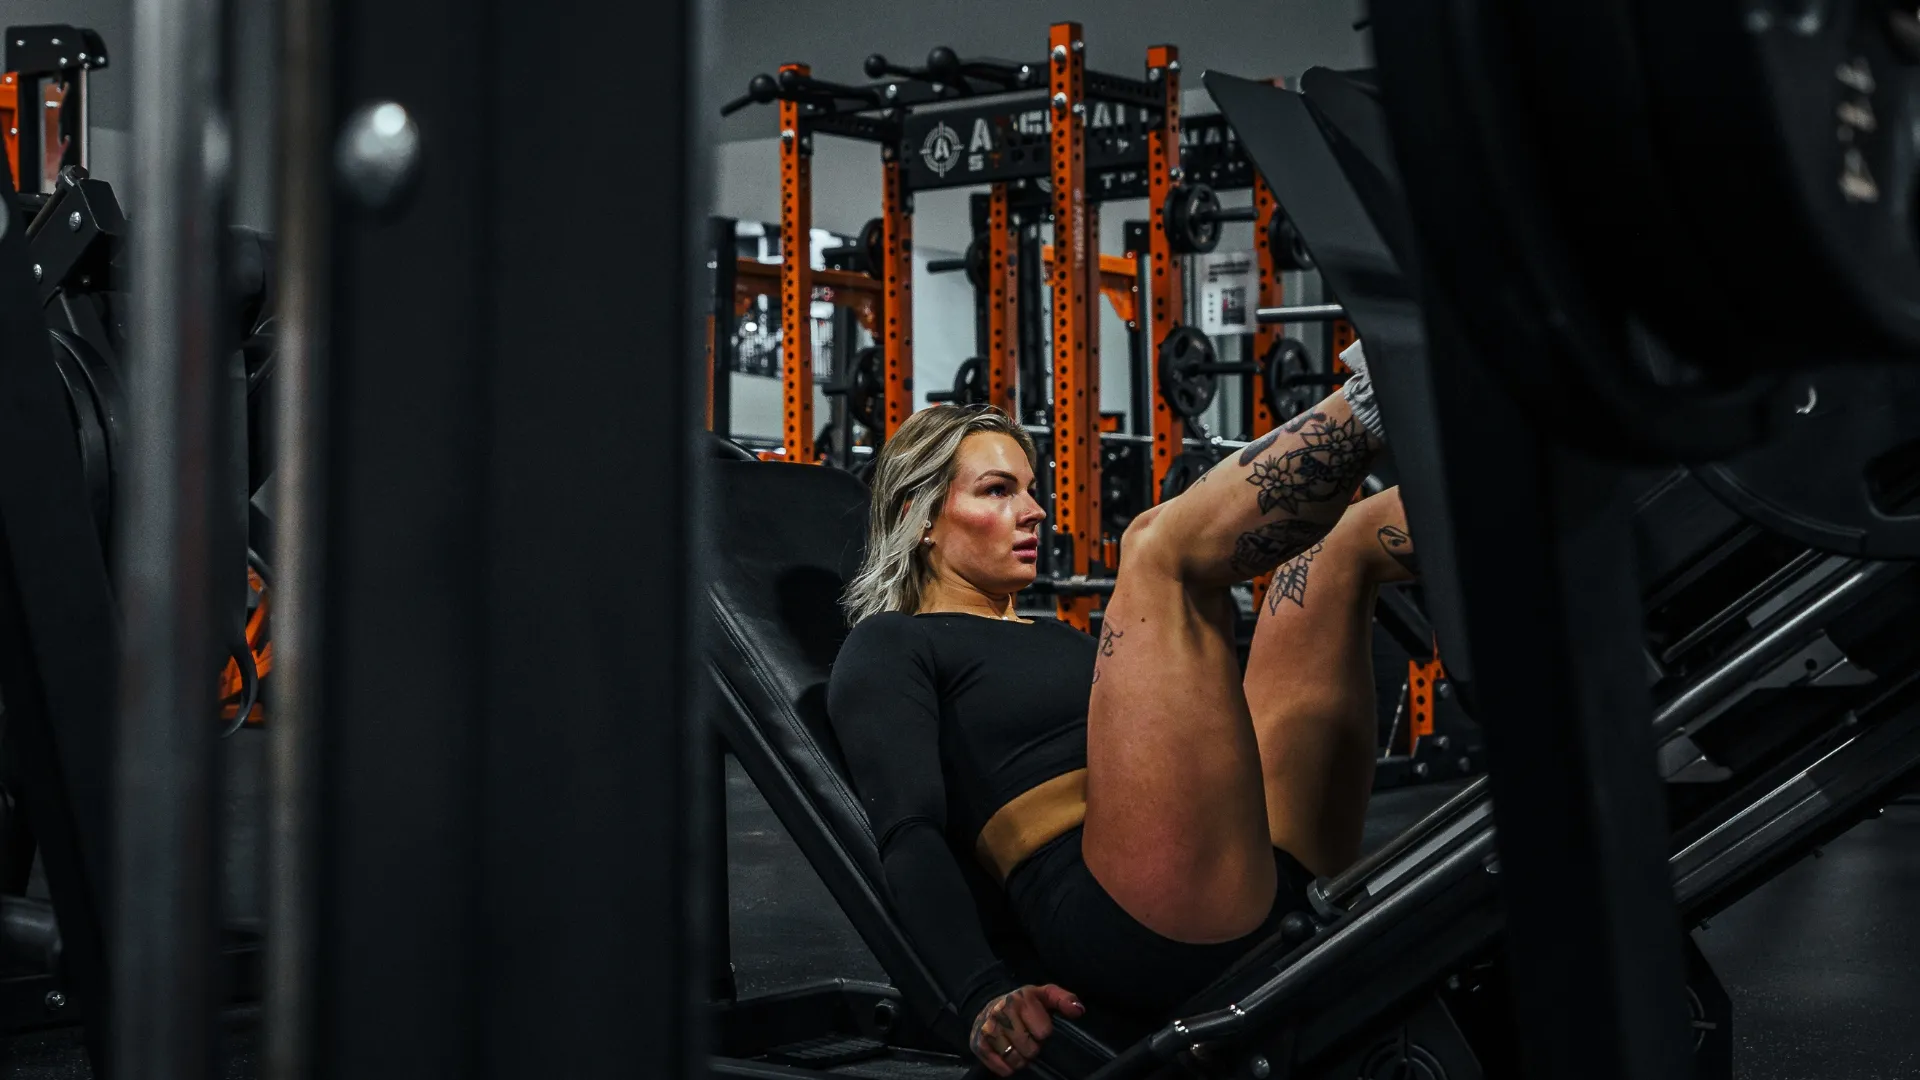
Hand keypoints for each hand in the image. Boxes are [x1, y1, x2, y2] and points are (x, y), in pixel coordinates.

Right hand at [969, 984, 1085, 1076]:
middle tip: (1027, 1038)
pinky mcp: (978, 1044)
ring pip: (1016, 1060)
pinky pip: (1001, 1068)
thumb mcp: (1044, 995)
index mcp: (1020, 999)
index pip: (1043, 1032)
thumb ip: (1064, 999)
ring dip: (1020, 1058)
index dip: (1044, 1033)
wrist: (987, 1005)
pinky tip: (1008, 1055)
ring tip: (1018, 1047)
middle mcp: (1002, 1012)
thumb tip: (1079, 1010)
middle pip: (1030, 1049)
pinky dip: (1007, 1067)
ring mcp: (989, 1028)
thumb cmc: (1023, 1004)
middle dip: (1032, 1047)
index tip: (1038, 1027)